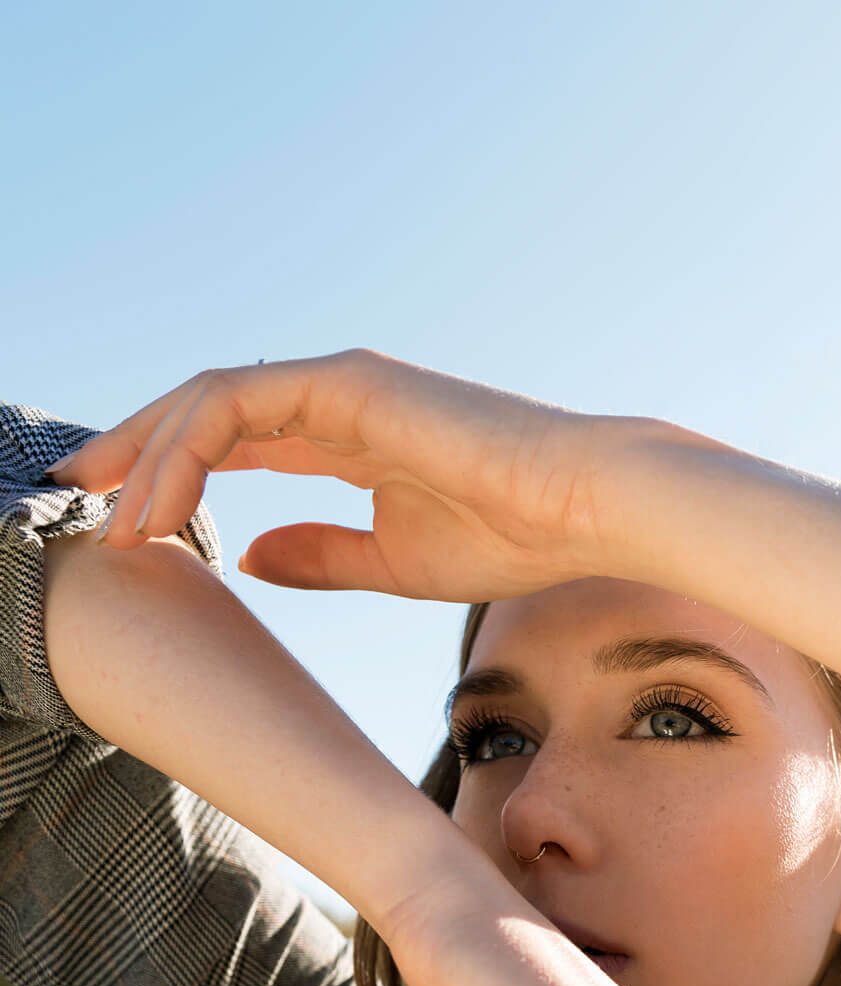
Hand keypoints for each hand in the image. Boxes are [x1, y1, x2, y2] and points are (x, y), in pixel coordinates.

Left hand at [44, 348, 630, 602]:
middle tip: (75, 503)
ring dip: (147, 463)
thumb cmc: (511, 536)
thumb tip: (249, 559)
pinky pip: (234, 407)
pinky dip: (186, 454)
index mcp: (342, 433)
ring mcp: (336, 382)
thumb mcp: (393, 562)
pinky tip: (159, 508)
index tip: (120, 527)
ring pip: (205, 404)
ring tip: (112, 525)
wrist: (579, 509)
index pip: (228, 441)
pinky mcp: (344, 383)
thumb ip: (319, 556)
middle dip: (131, 455)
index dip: (165, 478)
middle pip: (200, 413)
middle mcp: (330, 396)